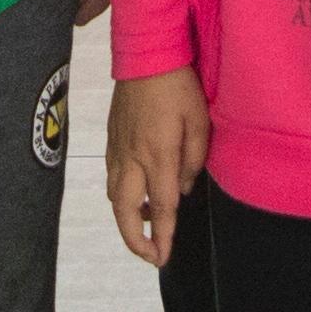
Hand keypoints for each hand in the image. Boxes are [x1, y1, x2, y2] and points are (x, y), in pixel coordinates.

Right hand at [105, 69, 208, 264]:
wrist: (146, 53)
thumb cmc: (178, 85)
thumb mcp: (200, 121)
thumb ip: (194, 159)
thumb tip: (182, 187)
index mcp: (157, 154)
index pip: (161, 206)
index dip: (162, 236)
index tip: (162, 258)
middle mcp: (132, 157)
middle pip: (125, 210)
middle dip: (134, 239)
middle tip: (149, 254)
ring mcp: (117, 148)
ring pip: (114, 196)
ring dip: (127, 217)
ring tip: (147, 223)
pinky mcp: (111, 138)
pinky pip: (112, 176)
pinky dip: (121, 195)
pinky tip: (136, 192)